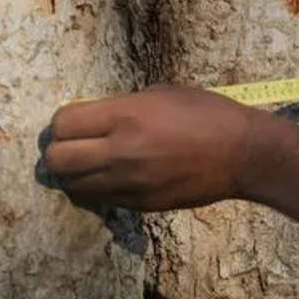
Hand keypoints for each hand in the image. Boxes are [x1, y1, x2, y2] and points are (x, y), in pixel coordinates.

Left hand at [41, 85, 287, 210]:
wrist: (242, 154)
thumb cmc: (206, 113)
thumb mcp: (160, 94)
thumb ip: (121, 106)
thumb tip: (92, 120)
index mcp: (125, 116)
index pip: (63, 123)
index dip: (63, 122)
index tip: (75, 121)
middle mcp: (120, 151)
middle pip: (57, 159)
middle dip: (58, 150)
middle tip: (74, 144)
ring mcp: (128, 183)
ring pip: (72, 185)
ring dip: (74, 172)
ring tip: (89, 162)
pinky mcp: (138, 205)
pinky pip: (98, 199)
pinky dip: (95, 188)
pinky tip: (111, 176)